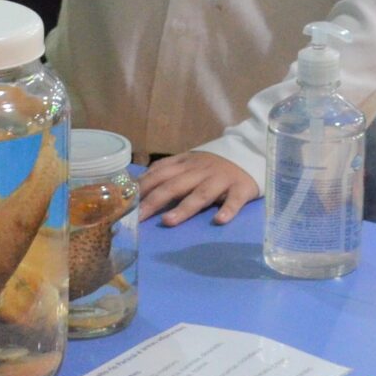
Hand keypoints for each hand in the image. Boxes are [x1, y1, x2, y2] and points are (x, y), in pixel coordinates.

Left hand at [139, 152, 259, 227]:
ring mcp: (220, 180)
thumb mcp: (187, 162)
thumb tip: (136, 183)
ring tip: (168, 222)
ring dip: (184, 208)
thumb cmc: (212, 165)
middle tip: (138, 218)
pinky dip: (228, 210)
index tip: (125, 202)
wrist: (250, 153)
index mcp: (185, 164)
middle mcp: (200, 171)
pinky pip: (234, 200)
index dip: (142, 188)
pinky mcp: (241, 188)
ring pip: (200, 194)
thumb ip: (165, 170)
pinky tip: (219, 221)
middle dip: (154, 201)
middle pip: (175, 186)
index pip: (159, 174)